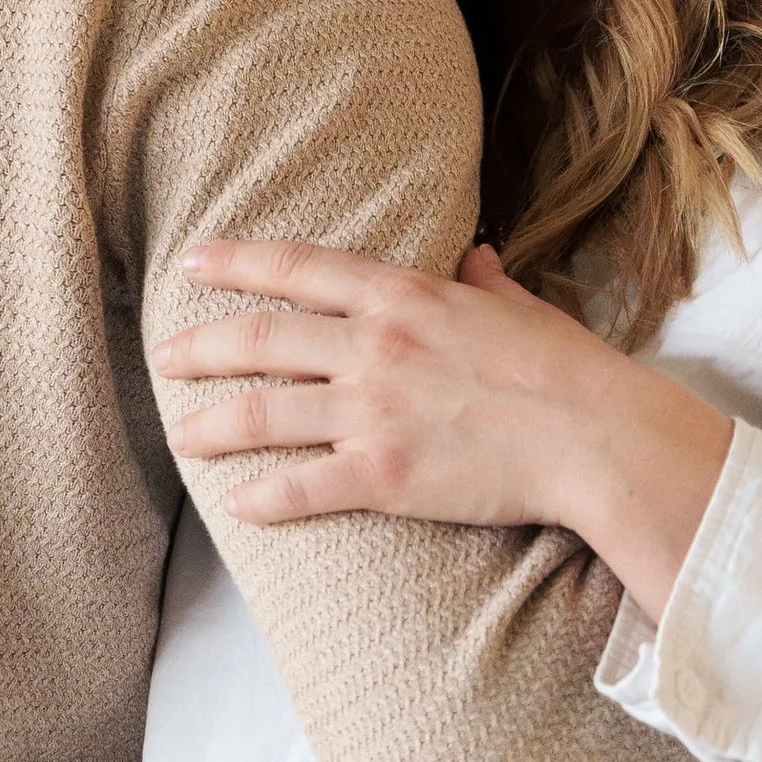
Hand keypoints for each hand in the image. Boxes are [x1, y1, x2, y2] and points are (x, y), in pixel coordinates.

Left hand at [153, 236, 733, 619]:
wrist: (597, 438)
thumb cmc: (568, 372)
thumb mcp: (520, 308)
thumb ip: (484, 283)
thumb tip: (474, 256)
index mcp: (404, 297)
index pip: (297, 269)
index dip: (235, 262)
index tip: (194, 263)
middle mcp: (376, 346)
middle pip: (260, 339)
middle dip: (200, 347)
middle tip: (164, 355)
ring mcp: (374, 411)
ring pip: (262, 413)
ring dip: (211, 424)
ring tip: (180, 434)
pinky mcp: (384, 475)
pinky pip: (301, 486)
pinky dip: (261, 498)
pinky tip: (236, 505)